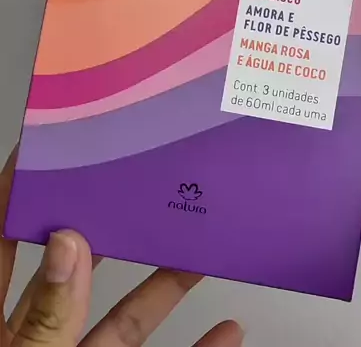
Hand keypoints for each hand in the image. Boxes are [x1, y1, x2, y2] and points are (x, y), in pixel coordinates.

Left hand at [0, 155, 242, 346]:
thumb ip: (48, 316)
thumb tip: (69, 247)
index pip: (5, 239)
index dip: (21, 189)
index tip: (49, 147)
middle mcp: (34, 336)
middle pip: (77, 267)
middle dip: (114, 225)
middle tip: (143, 184)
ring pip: (123, 314)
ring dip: (166, 282)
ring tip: (199, 247)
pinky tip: (224, 332)